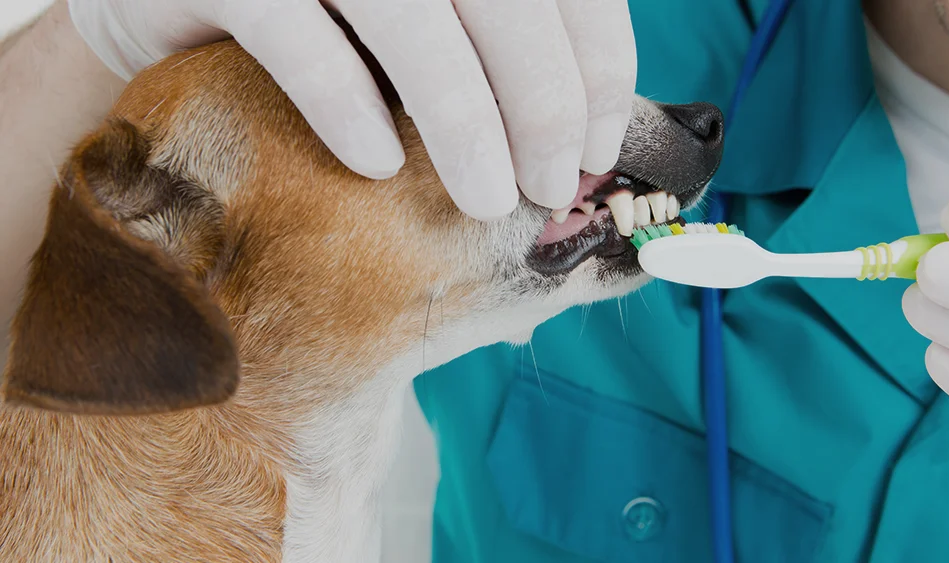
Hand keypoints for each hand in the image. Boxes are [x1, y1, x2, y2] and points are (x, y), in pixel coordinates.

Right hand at [67, 0, 636, 219]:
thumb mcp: (423, 26)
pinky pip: (293, 33)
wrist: (171, 2)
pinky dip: (344, 101)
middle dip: (544, 100)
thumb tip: (581, 144)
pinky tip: (377, 163)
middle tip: (551, 187)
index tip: (600, 147)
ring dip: (463, 119)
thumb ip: (492, 54)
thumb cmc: (323, 26)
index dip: (597, 62)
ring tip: (487, 200)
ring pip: (409, 15)